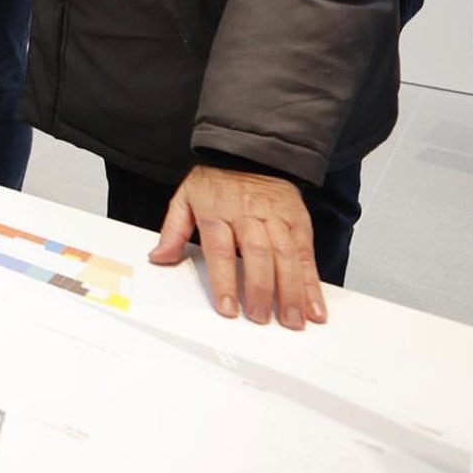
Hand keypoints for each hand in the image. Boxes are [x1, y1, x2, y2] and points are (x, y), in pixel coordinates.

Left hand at [149, 165, 327, 329]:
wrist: (250, 152)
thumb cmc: (216, 181)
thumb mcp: (185, 198)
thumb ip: (173, 230)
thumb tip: (159, 258)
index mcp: (217, 211)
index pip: (220, 250)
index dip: (225, 281)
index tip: (227, 308)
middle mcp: (249, 215)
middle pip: (257, 254)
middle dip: (260, 289)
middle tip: (260, 317)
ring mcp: (276, 218)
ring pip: (286, 255)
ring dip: (291, 291)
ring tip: (291, 320)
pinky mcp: (298, 221)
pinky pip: (306, 254)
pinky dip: (312, 282)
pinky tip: (314, 307)